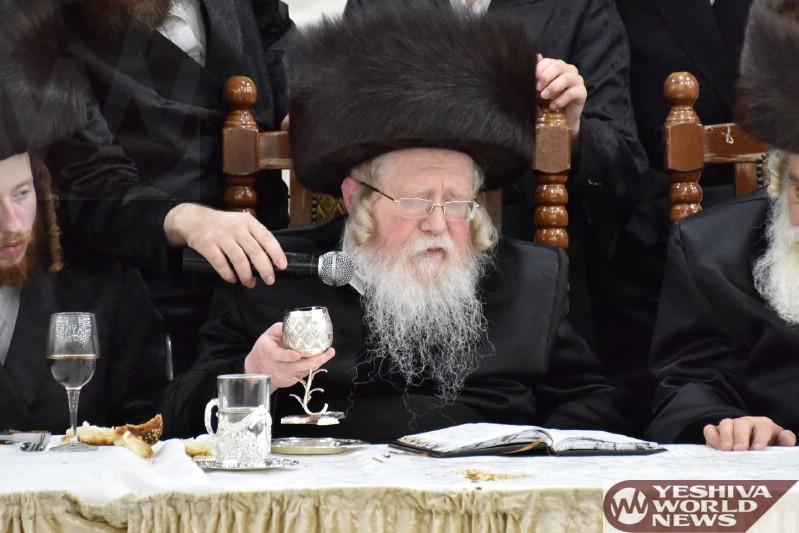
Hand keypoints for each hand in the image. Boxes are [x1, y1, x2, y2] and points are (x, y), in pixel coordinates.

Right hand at [163, 203, 286, 287]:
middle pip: (254, 251)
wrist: (193, 219)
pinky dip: (228, 275)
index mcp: (248, 222)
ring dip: (246, 275)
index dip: (276, 253)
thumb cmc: (223, 225)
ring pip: (239, 259)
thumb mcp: (241, 223)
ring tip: (250, 283)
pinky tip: (233, 279)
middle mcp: (236, 228)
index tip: (282, 266)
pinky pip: (220, 264)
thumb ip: (254, 237)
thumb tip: (270, 259)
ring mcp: (221, 236)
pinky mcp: (207, 245)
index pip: (266, 237)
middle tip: (270, 280)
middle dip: (264, 268)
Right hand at [243, 322, 335, 389]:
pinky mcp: (291, 380)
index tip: (297, 355)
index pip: (278, 356)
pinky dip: (314, 366)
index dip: (287, 356)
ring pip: (303, 371)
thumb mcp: (268, 335)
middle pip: (295, 367)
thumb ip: (281, 329)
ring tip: (329, 353)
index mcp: (269, 353)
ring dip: (317, 363)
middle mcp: (278, 367)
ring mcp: (285, 375)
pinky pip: (304, 373)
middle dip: (311, 362)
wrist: (258, 369)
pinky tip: (323, 358)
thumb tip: (296, 324)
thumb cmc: (265, 348)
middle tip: (324, 354)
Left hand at [536, 54, 585, 139]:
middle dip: (546, 77)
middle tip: (537, 89)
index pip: (549, 61)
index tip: (532, 80)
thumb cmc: (547, 101)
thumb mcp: (538, 89)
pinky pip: (573, 92)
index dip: (540, 69)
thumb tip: (536, 56)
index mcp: (557, 66)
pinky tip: (553, 106)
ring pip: (567, 78)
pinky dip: (561, 99)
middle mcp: (569, 70)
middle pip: (559, 66)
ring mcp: (577, 80)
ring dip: (553, 87)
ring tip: (544, 97)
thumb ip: (537, 75)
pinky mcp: (582, 92)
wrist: (559, 118)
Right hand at [704, 416, 795, 450]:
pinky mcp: (715, 431)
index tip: (757, 449)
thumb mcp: (779, 444)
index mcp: (762, 425)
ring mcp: (729, 425)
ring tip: (726, 450)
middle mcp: (745, 422)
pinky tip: (716, 448)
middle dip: (740, 437)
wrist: (751, 448)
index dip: (759, 438)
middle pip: (741, 424)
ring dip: (725, 436)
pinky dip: (711, 436)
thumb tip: (787, 438)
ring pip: (725, 424)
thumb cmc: (767, 447)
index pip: (762, 427)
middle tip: (739, 450)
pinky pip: (709, 429)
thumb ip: (785, 441)